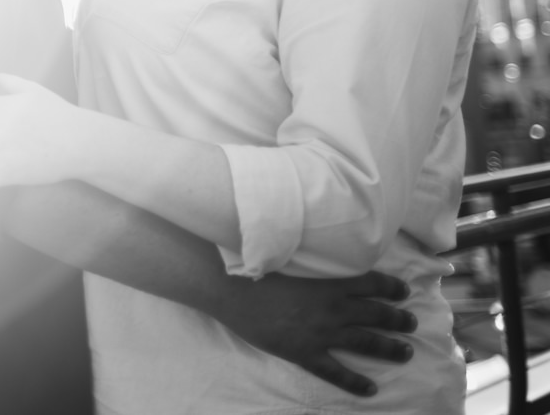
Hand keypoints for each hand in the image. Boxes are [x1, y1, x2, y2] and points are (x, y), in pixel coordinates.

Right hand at [211, 271, 415, 396]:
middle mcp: (334, 309)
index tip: (404, 291)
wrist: (232, 290)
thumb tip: (329, 254)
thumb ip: (317, 262)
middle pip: (377, 314)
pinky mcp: (306, 354)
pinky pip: (337, 372)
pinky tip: (371, 389)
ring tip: (406, 352)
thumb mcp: (294, 258)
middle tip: (411, 323)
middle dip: (398, 319)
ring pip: (367, 343)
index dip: (392, 287)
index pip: (372, 283)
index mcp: (331, 283)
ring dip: (390, 348)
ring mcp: (322, 334)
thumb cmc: (257, 268)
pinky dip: (356, 382)